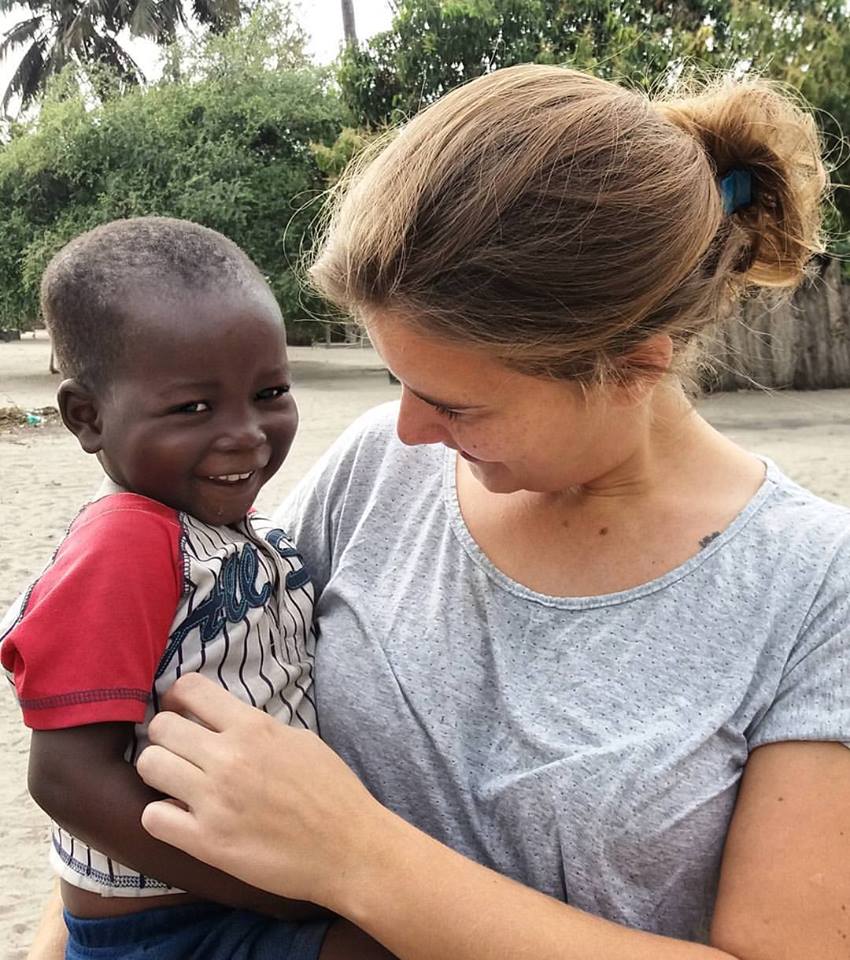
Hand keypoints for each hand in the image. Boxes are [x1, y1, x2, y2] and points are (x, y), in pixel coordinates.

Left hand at [137, 673, 382, 909]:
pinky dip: (162, 815)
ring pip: (149, 765)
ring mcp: (214, 800)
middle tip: (179, 751)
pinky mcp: (207, 842)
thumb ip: (257, 728)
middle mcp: (228, 757)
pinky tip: (180, 817)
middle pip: (160, 727)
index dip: (176, 697)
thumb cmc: (332, 790)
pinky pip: (153, 817)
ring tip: (177, 783)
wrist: (349, 848)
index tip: (180, 710)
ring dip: (159, 772)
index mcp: (253, 727)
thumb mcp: (298, 739)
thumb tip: (223, 722)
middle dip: (165, 736)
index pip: (190, 689)